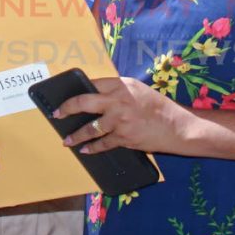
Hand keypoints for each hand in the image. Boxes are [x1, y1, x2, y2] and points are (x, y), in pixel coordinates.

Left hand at [56, 77, 186, 154]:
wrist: (178, 126)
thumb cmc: (159, 107)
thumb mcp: (138, 90)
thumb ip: (118, 91)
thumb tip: (95, 96)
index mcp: (122, 85)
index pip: (92, 84)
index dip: (77, 91)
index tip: (65, 96)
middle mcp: (118, 100)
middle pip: (84, 102)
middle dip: (66, 109)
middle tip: (57, 114)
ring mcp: (120, 119)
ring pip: (90, 128)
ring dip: (76, 135)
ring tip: (67, 140)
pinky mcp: (124, 137)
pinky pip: (103, 143)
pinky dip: (92, 148)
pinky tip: (85, 149)